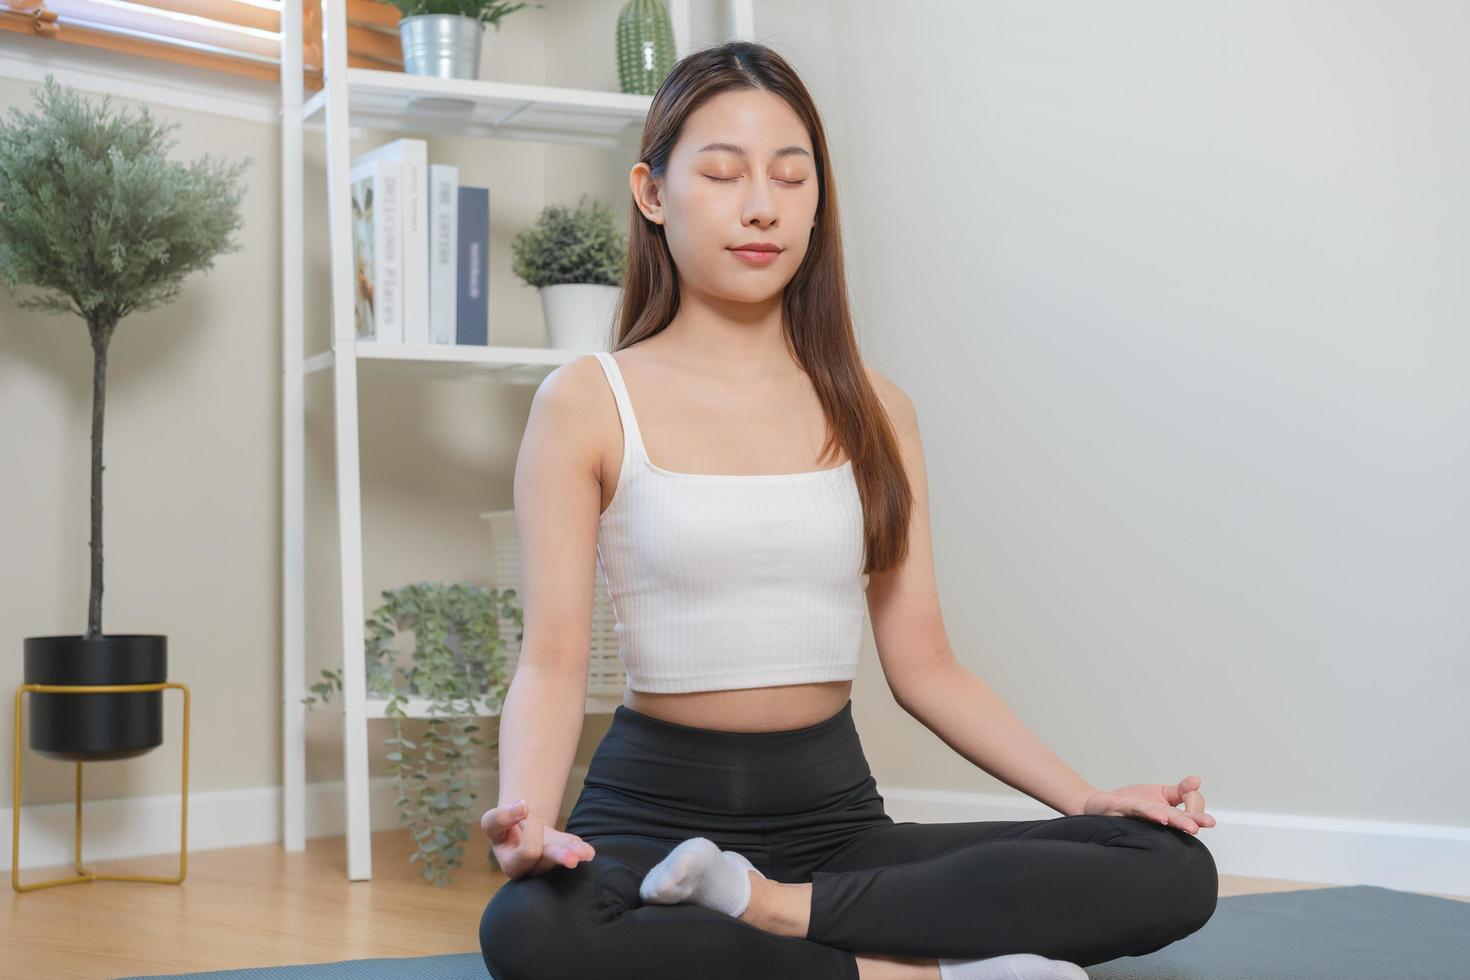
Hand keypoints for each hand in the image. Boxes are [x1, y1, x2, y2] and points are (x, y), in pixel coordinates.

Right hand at [480, 799, 596, 879]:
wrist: (517, 830)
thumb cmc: (504, 827)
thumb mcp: (494, 821)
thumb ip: (502, 816)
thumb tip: (523, 806)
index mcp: (511, 864)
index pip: (525, 851)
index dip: (531, 830)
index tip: (524, 808)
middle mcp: (532, 868)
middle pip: (546, 863)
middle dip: (559, 857)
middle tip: (572, 858)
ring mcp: (548, 863)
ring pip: (560, 859)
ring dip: (573, 854)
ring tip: (586, 854)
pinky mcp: (561, 854)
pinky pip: (571, 851)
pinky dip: (580, 849)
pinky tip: (588, 852)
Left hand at [1078, 775, 1215, 833]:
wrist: (1100, 805)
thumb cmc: (1132, 803)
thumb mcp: (1160, 794)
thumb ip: (1179, 790)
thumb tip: (1198, 781)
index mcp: (1170, 813)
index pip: (1192, 804)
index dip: (1194, 800)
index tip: (1193, 792)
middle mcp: (1160, 818)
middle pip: (1181, 818)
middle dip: (1195, 820)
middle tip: (1209, 822)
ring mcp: (1143, 816)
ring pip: (1166, 818)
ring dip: (1179, 822)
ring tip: (1192, 827)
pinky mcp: (1126, 810)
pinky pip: (1142, 811)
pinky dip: (1153, 813)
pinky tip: (1161, 817)